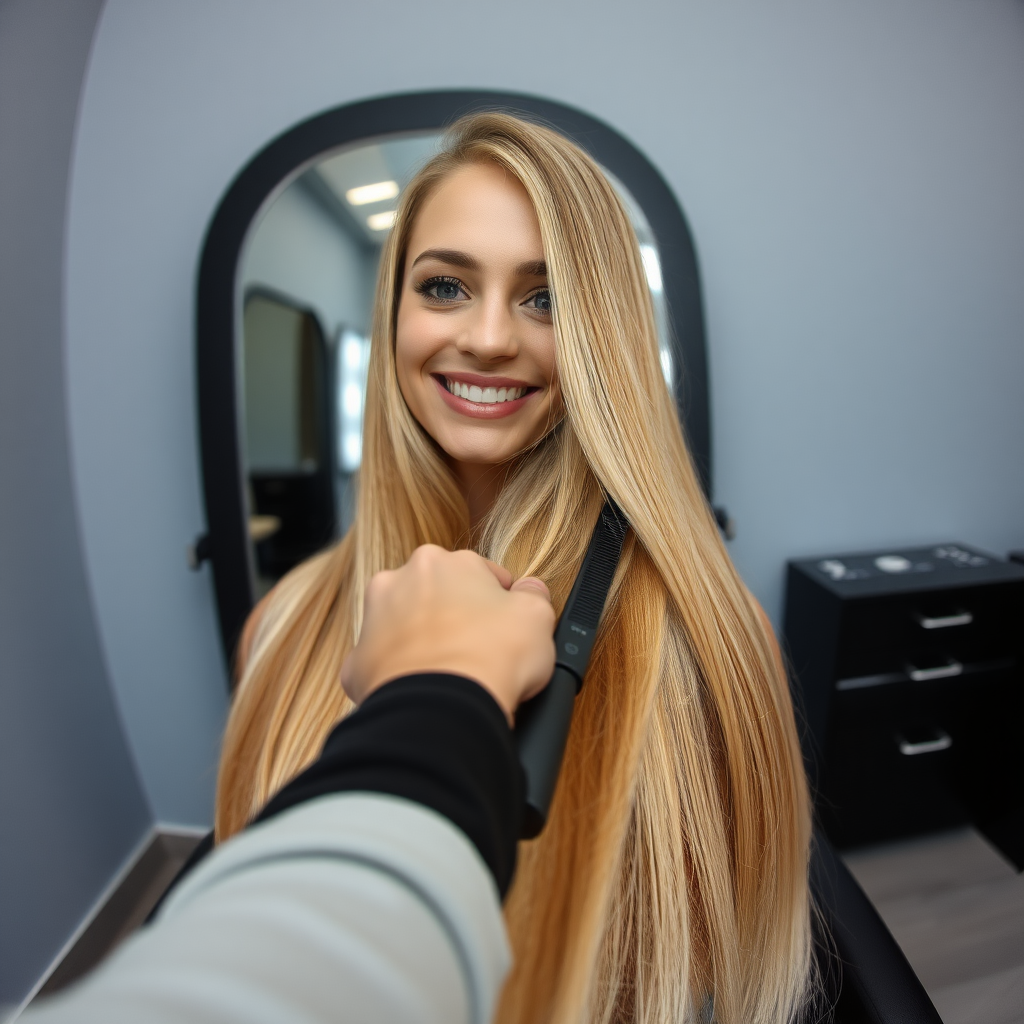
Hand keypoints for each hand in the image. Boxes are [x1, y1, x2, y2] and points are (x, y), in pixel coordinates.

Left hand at [341, 546, 554, 722]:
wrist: (441, 709)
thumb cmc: (491, 657)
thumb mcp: (537, 617)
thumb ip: (534, 595)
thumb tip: (531, 590)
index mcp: (443, 562)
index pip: (480, 574)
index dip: (499, 602)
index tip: (506, 625)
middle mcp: (400, 580)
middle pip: (436, 595)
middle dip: (455, 616)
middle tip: (479, 649)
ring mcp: (372, 621)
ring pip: (403, 625)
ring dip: (423, 641)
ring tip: (450, 672)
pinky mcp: (357, 663)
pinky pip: (382, 665)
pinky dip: (400, 676)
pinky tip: (424, 691)